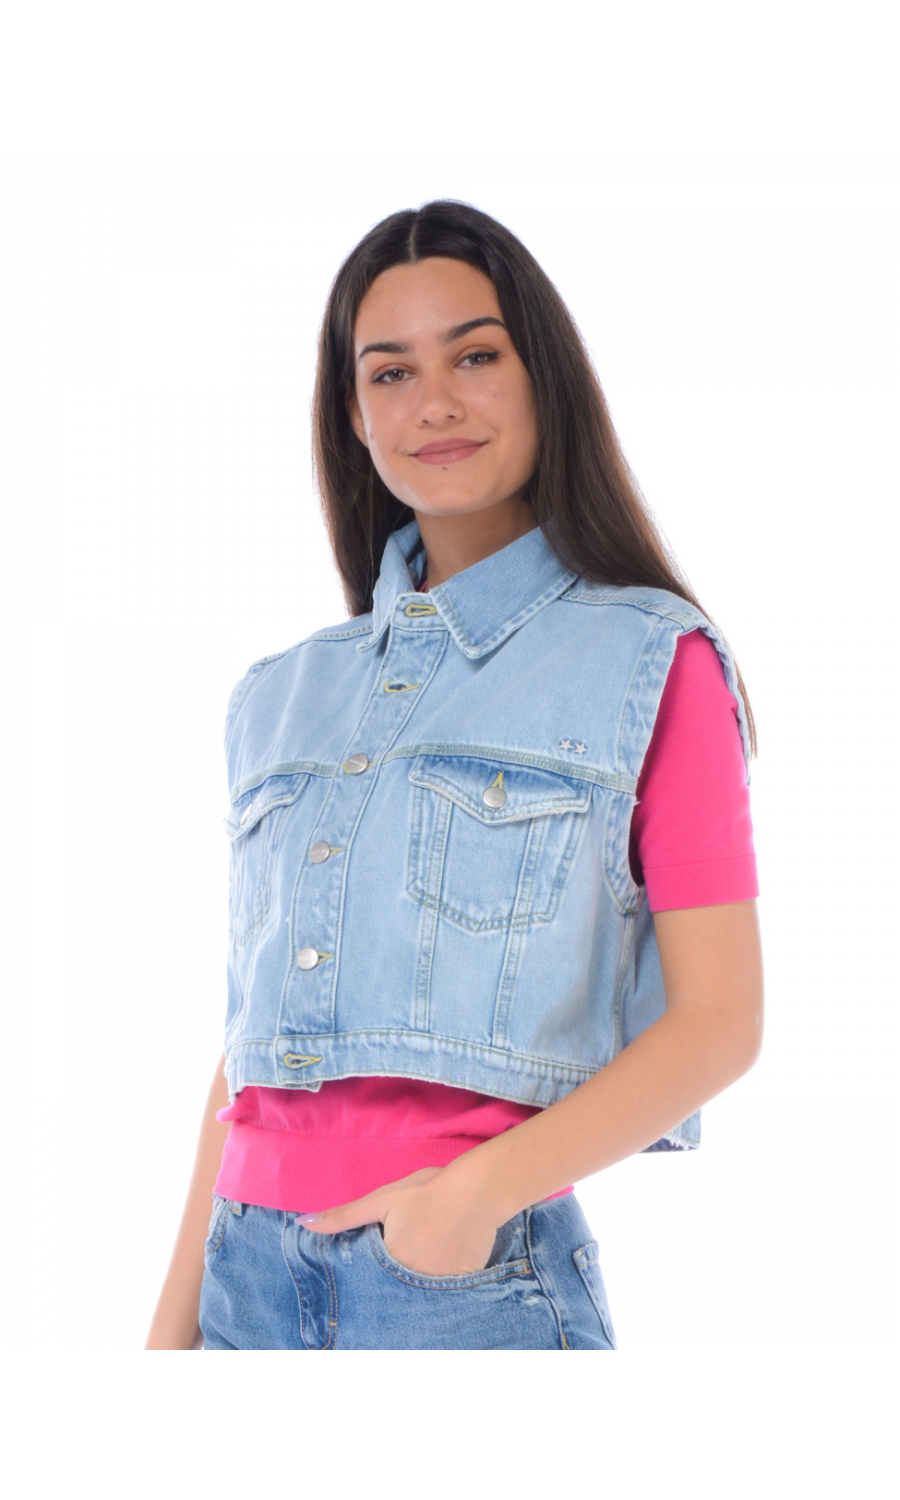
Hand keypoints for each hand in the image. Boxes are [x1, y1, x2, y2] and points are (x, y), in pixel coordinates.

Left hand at [295, 1165, 500, 1276]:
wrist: (480, 1189)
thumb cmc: (428, 1190)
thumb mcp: (382, 1199)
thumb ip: (343, 1216)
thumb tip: (304, 1223)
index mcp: (390, 1262)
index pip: (369, 1281)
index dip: (370, 1273)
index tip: (377, 1263)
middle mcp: (414, 1282)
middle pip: (393, 1291)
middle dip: (391, 1283)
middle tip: (404, 1256)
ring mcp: (440, 1286)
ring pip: (418, 1295)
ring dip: (414, 1287)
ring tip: (422, 1260)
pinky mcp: (462, 1285)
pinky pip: (444, 1293)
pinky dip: (439, 1284)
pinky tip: (442, 1262)